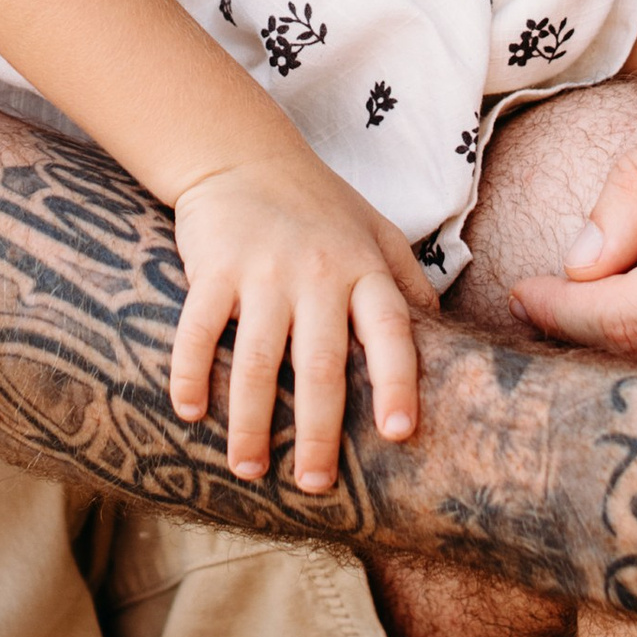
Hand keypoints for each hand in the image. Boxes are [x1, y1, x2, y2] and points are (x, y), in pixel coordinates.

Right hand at [170, 157, 439, 494]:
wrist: (241, 153)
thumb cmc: (318, 204)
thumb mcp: (377, 232)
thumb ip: (409, 285)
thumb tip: (447, 343)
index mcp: (364, 269)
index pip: (391, 332)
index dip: (396, 383)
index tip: (400, 433)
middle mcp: (317, 272)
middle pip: (320, 364)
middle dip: (318, 431)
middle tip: (315, 483)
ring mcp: (262, 270)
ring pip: (255, 360)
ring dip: (249, 421)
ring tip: (249, 468)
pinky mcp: (212, 266)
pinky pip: (198, 329)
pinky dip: (189, 374)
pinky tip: (189, 413)